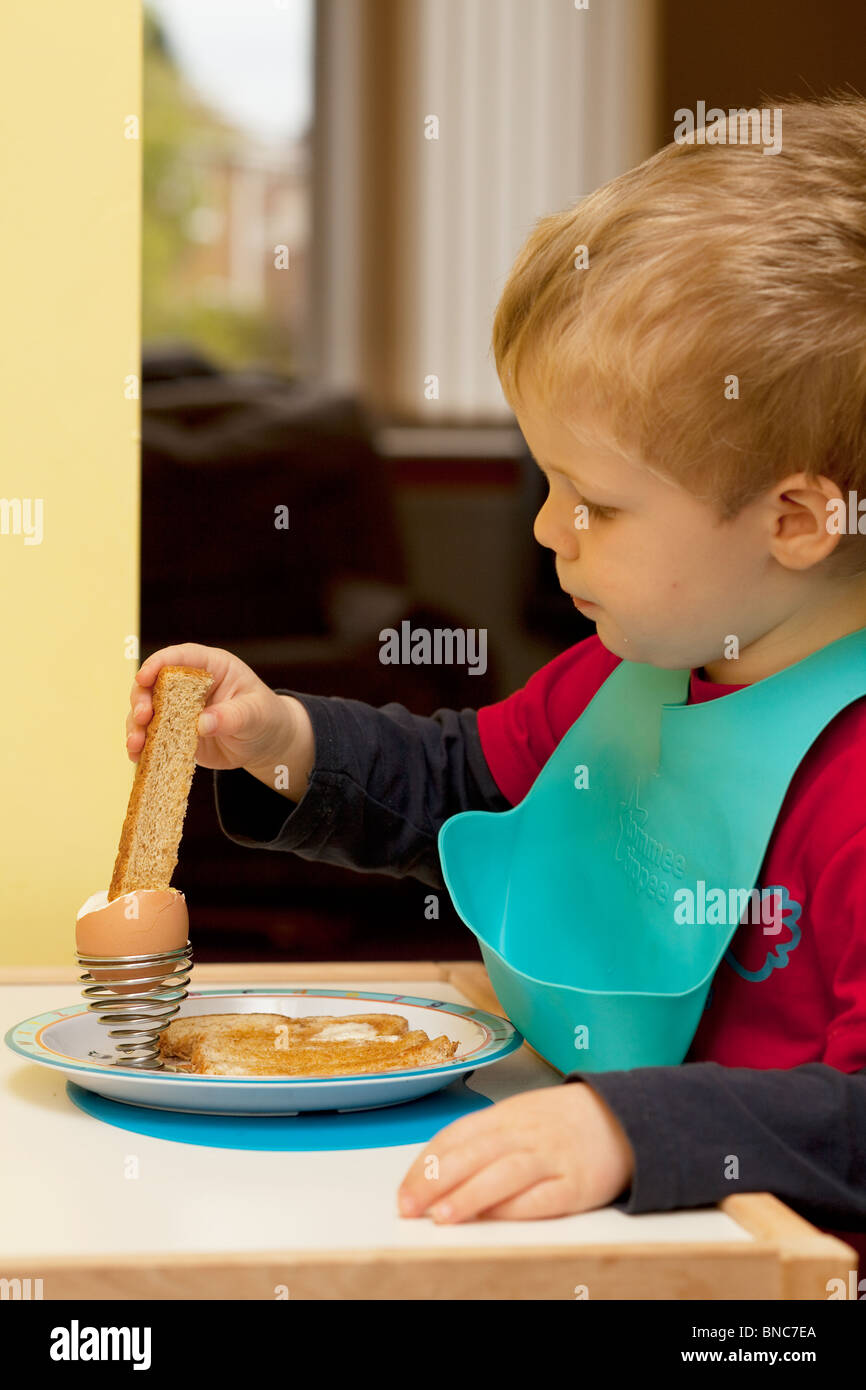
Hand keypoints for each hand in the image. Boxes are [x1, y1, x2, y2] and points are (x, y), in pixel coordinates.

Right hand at [125, 642, 295, 774]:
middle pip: (154, 683)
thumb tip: (202, 724)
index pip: (181, 657)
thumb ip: (232, 716)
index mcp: (211, 667)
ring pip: (147, 711)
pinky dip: (143, 746)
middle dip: (142, 698)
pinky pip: (153, 736)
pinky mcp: (174, 732)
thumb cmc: (265, 718)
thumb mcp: (256, 714)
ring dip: (136, 726)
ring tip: (136, 744)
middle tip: (143, 717)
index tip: (143, 677)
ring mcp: (178, 709)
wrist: (266, 744)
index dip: (158, 664)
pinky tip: (137, 758)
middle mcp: (189, 685)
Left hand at [397, 1082, 634, 1222]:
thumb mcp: (516, 1117)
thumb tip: (433, 1175)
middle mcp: (525, 1133)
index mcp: (504, 1115)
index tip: (403, 1191)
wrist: (622, 1116)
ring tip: (443, 1216)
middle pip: (474, 1153)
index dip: (426, 1164)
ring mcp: (552, 1157)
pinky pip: (543, 1197)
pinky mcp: (577, 1184)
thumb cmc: (559, 1122)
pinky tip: (494, 1219)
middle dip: (437, 1181)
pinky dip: (517, 1208)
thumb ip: (479, 1141)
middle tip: (409, 1206)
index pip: (456, 1136)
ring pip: (505, 1173)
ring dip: (471, 1195)